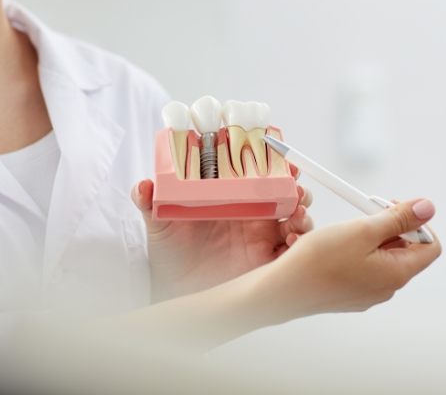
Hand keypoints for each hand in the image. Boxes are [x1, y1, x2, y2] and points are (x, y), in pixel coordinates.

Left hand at [131, 177, 313, 300]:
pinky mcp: (268, 260)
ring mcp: (263, 237)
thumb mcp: (159, 224)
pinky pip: (293, 249)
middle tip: (295, 182)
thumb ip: (150, 202)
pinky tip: (292, 239)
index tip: (280, 154)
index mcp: (234, 198)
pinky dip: (300, 241)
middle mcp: (253, 215)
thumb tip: (143, 185)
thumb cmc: (170, 254)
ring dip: (302, 210)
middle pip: (285, 192)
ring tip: (297, 211)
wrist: (175, 292)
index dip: (273, 162)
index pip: (259, 174)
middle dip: (296, 184)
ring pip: (295, 217)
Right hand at [260, 199, 440, 320]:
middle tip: (366, 212)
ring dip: (372, 236)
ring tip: (348, 228)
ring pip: (383, 257)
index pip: (430, 246)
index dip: (417, 222)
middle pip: (405, 250)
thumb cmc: (319, 260)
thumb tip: (427, 208)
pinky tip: (337, 244)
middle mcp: (386, 287)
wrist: (284, 289)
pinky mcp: (350, 293)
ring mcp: (367, 292)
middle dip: (391, 226)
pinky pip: (365, 267)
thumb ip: (397, 218)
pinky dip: (358, 250)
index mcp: (397, 273)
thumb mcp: (363, 230)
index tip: (393, 208)